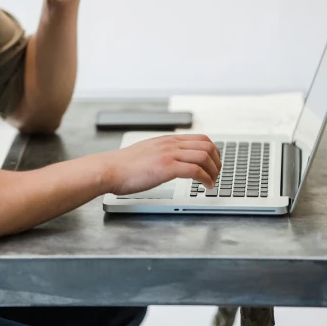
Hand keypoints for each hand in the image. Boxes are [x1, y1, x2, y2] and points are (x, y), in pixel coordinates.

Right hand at [102, 133, 221, 195]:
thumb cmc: (123, 165)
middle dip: (217, 161)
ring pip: (204, 156)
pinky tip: (206, 186)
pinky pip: (195, 170)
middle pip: (207, 145)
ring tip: (212, 182)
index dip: (213, 151)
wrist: (109, 169)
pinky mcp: (167, 167)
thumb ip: (161, 153)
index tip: (214, 163)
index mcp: (167, 140)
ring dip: (214, 171)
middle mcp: (170, 144)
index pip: (200, 138)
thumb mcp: (147, 152)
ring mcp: (169, 154)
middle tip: (216, 174)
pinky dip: (206, 179)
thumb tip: (171, 160)